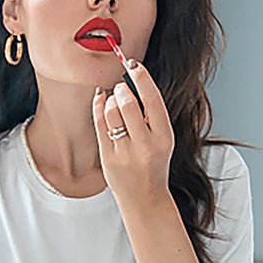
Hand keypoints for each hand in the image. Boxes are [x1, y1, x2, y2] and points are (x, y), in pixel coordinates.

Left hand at [93, 60, 174, 214]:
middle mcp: (145, 144)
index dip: (141, 77)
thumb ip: (152, 116)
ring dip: (110, 99)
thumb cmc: (154, 165)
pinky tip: (100, 99)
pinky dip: (98, 107)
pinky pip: (99, 125)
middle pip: (127, 103)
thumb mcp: (163, 140)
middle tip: (121, 87)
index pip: (152, 99)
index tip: (133, 65)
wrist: (145, 198)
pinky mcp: (108, 158)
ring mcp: (124, 152)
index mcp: (164, 137)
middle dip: (122, 89)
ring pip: (111, 112)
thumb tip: (134, 82)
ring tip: (114, 99)